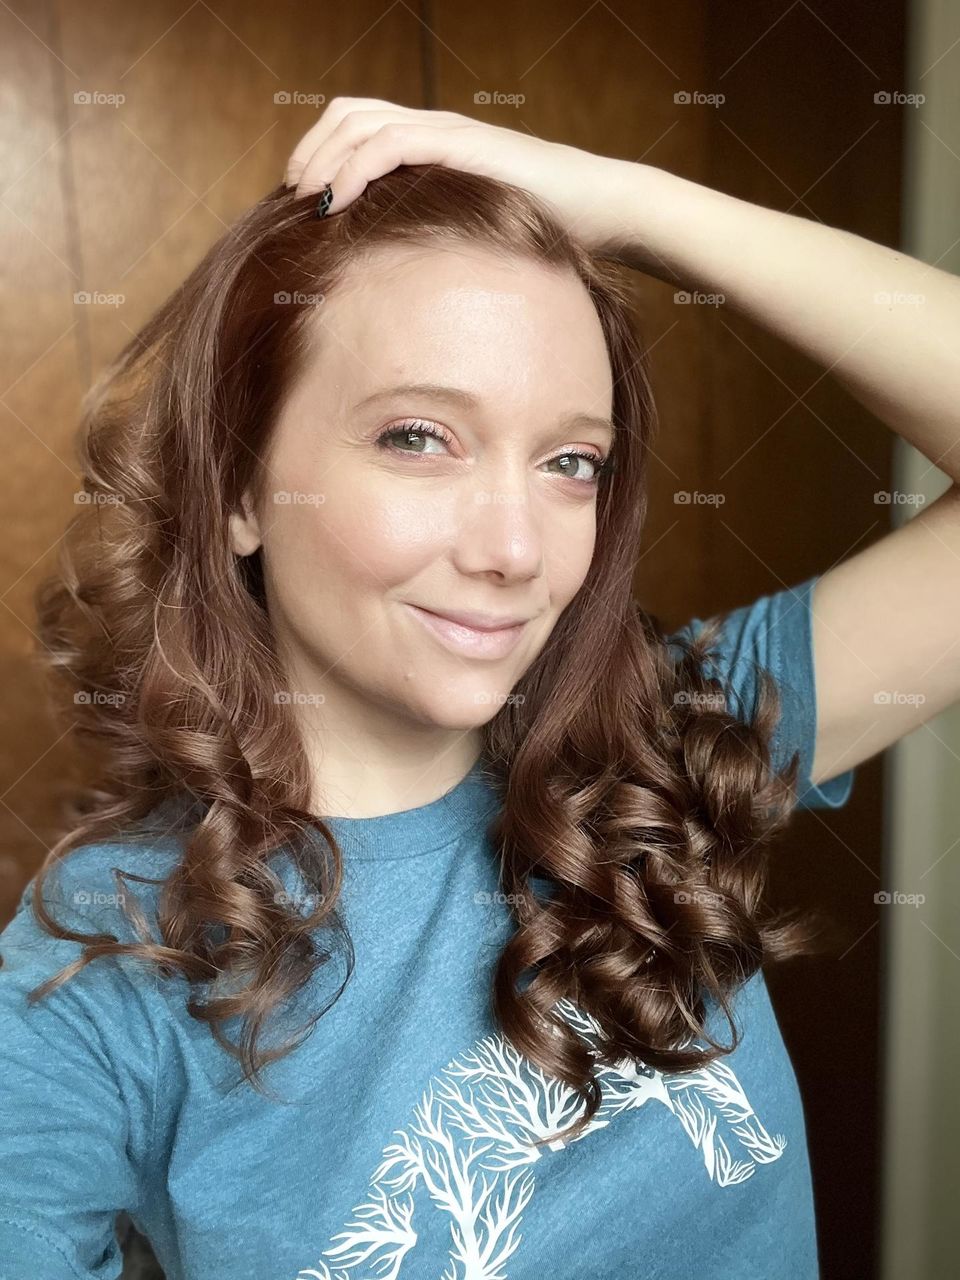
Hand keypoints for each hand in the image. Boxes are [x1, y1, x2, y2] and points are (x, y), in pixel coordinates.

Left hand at [283, 96, 640, 259]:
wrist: (598, 211)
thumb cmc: (544, 231)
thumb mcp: (475, 235)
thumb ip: (437, 239)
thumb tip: (400, 287)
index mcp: (434, 144)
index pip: (358, 126)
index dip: (321, 152)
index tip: (301, 199)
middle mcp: (434, 128)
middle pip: (348, 113)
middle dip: (310, 151)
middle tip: (291, 198)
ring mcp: (447, 132)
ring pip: (360, 120)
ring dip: (322, 157)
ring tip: (304, 200)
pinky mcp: (460, 145)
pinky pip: (390, 143)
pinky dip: (352, 168)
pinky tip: (333, 202)